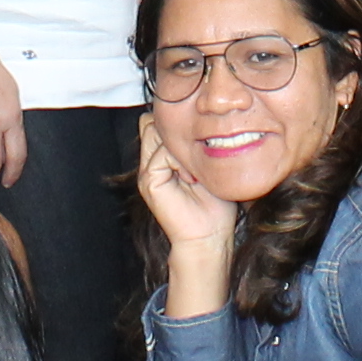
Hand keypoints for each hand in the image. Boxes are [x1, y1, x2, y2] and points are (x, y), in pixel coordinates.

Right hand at [133, 112, 234, 253]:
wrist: (208, 237)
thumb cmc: (214, 207)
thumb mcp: (206, 168)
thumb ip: (195, 150)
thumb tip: (201, 125)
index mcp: (161, 161)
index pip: (156, 124)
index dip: (175, 126)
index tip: (198, 142)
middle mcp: (150, 165)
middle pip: (152, 124)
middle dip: (176, 132)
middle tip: (197, 155)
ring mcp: (147, 173)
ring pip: (157, 135)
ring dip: (179, 147)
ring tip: (195, 172)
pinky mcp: (150, 182)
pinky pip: (161, 154)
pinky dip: (180, 161)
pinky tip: (191, 178)